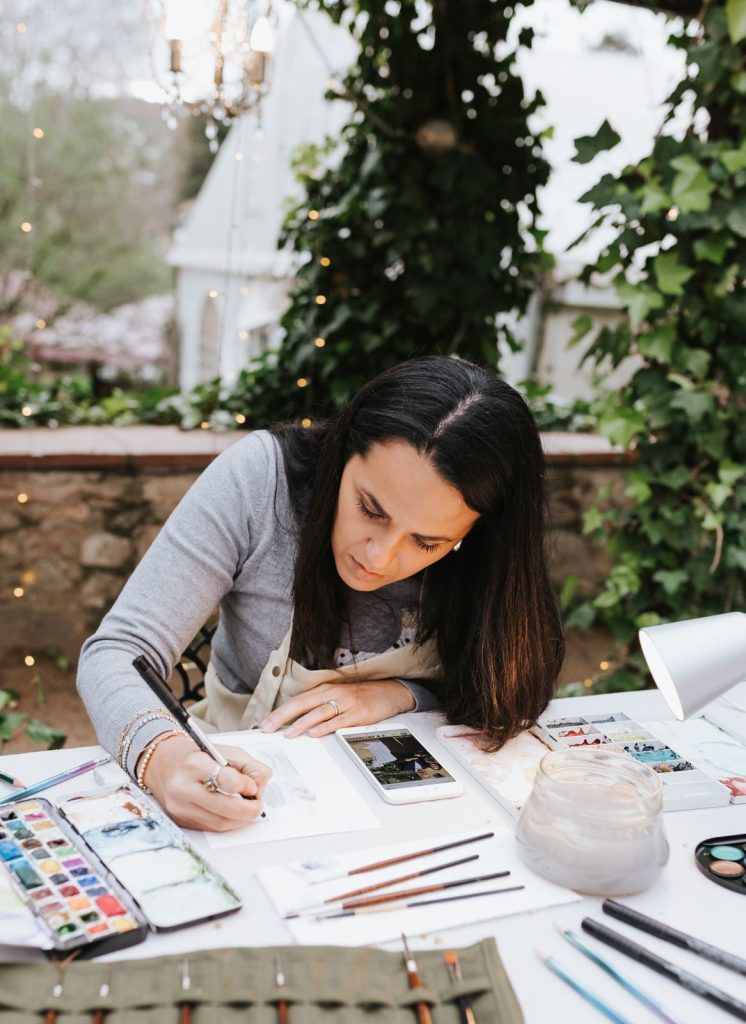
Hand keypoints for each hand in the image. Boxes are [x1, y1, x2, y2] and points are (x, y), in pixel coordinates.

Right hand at [139, 735, 271, 831]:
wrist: (163, 764)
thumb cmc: (197, 756)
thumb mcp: (225, 751)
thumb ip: (248, 766)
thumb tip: (260, 786)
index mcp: (194, 764)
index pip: (227, 781)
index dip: (246, 785)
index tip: (252, 785)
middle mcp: (183, 788)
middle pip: (225, 808)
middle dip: (249, 809)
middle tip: (258, 804)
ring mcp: (180, 808)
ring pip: (220, 823)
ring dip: (241, 819)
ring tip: (247, 808)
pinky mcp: (181, 821)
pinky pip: (212, 828)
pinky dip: (229, 823)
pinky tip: (234, 814)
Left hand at [259, 680, 415, 737]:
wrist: (389, 692)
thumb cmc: (360, 696)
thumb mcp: (337, 696)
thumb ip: (318, 706)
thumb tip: (294, 722)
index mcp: (324, 689)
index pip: (296, 701)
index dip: (279, 712)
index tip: (264, 724)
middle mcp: (332, 693)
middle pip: (302, 705)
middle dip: (283, 717)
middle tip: (268, 728)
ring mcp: (345, 703)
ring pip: (318, 712)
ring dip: (301, 723)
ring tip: (288, 734)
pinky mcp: (358, 713)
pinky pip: (339, 721)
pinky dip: (325, 727)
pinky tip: (315, 733)